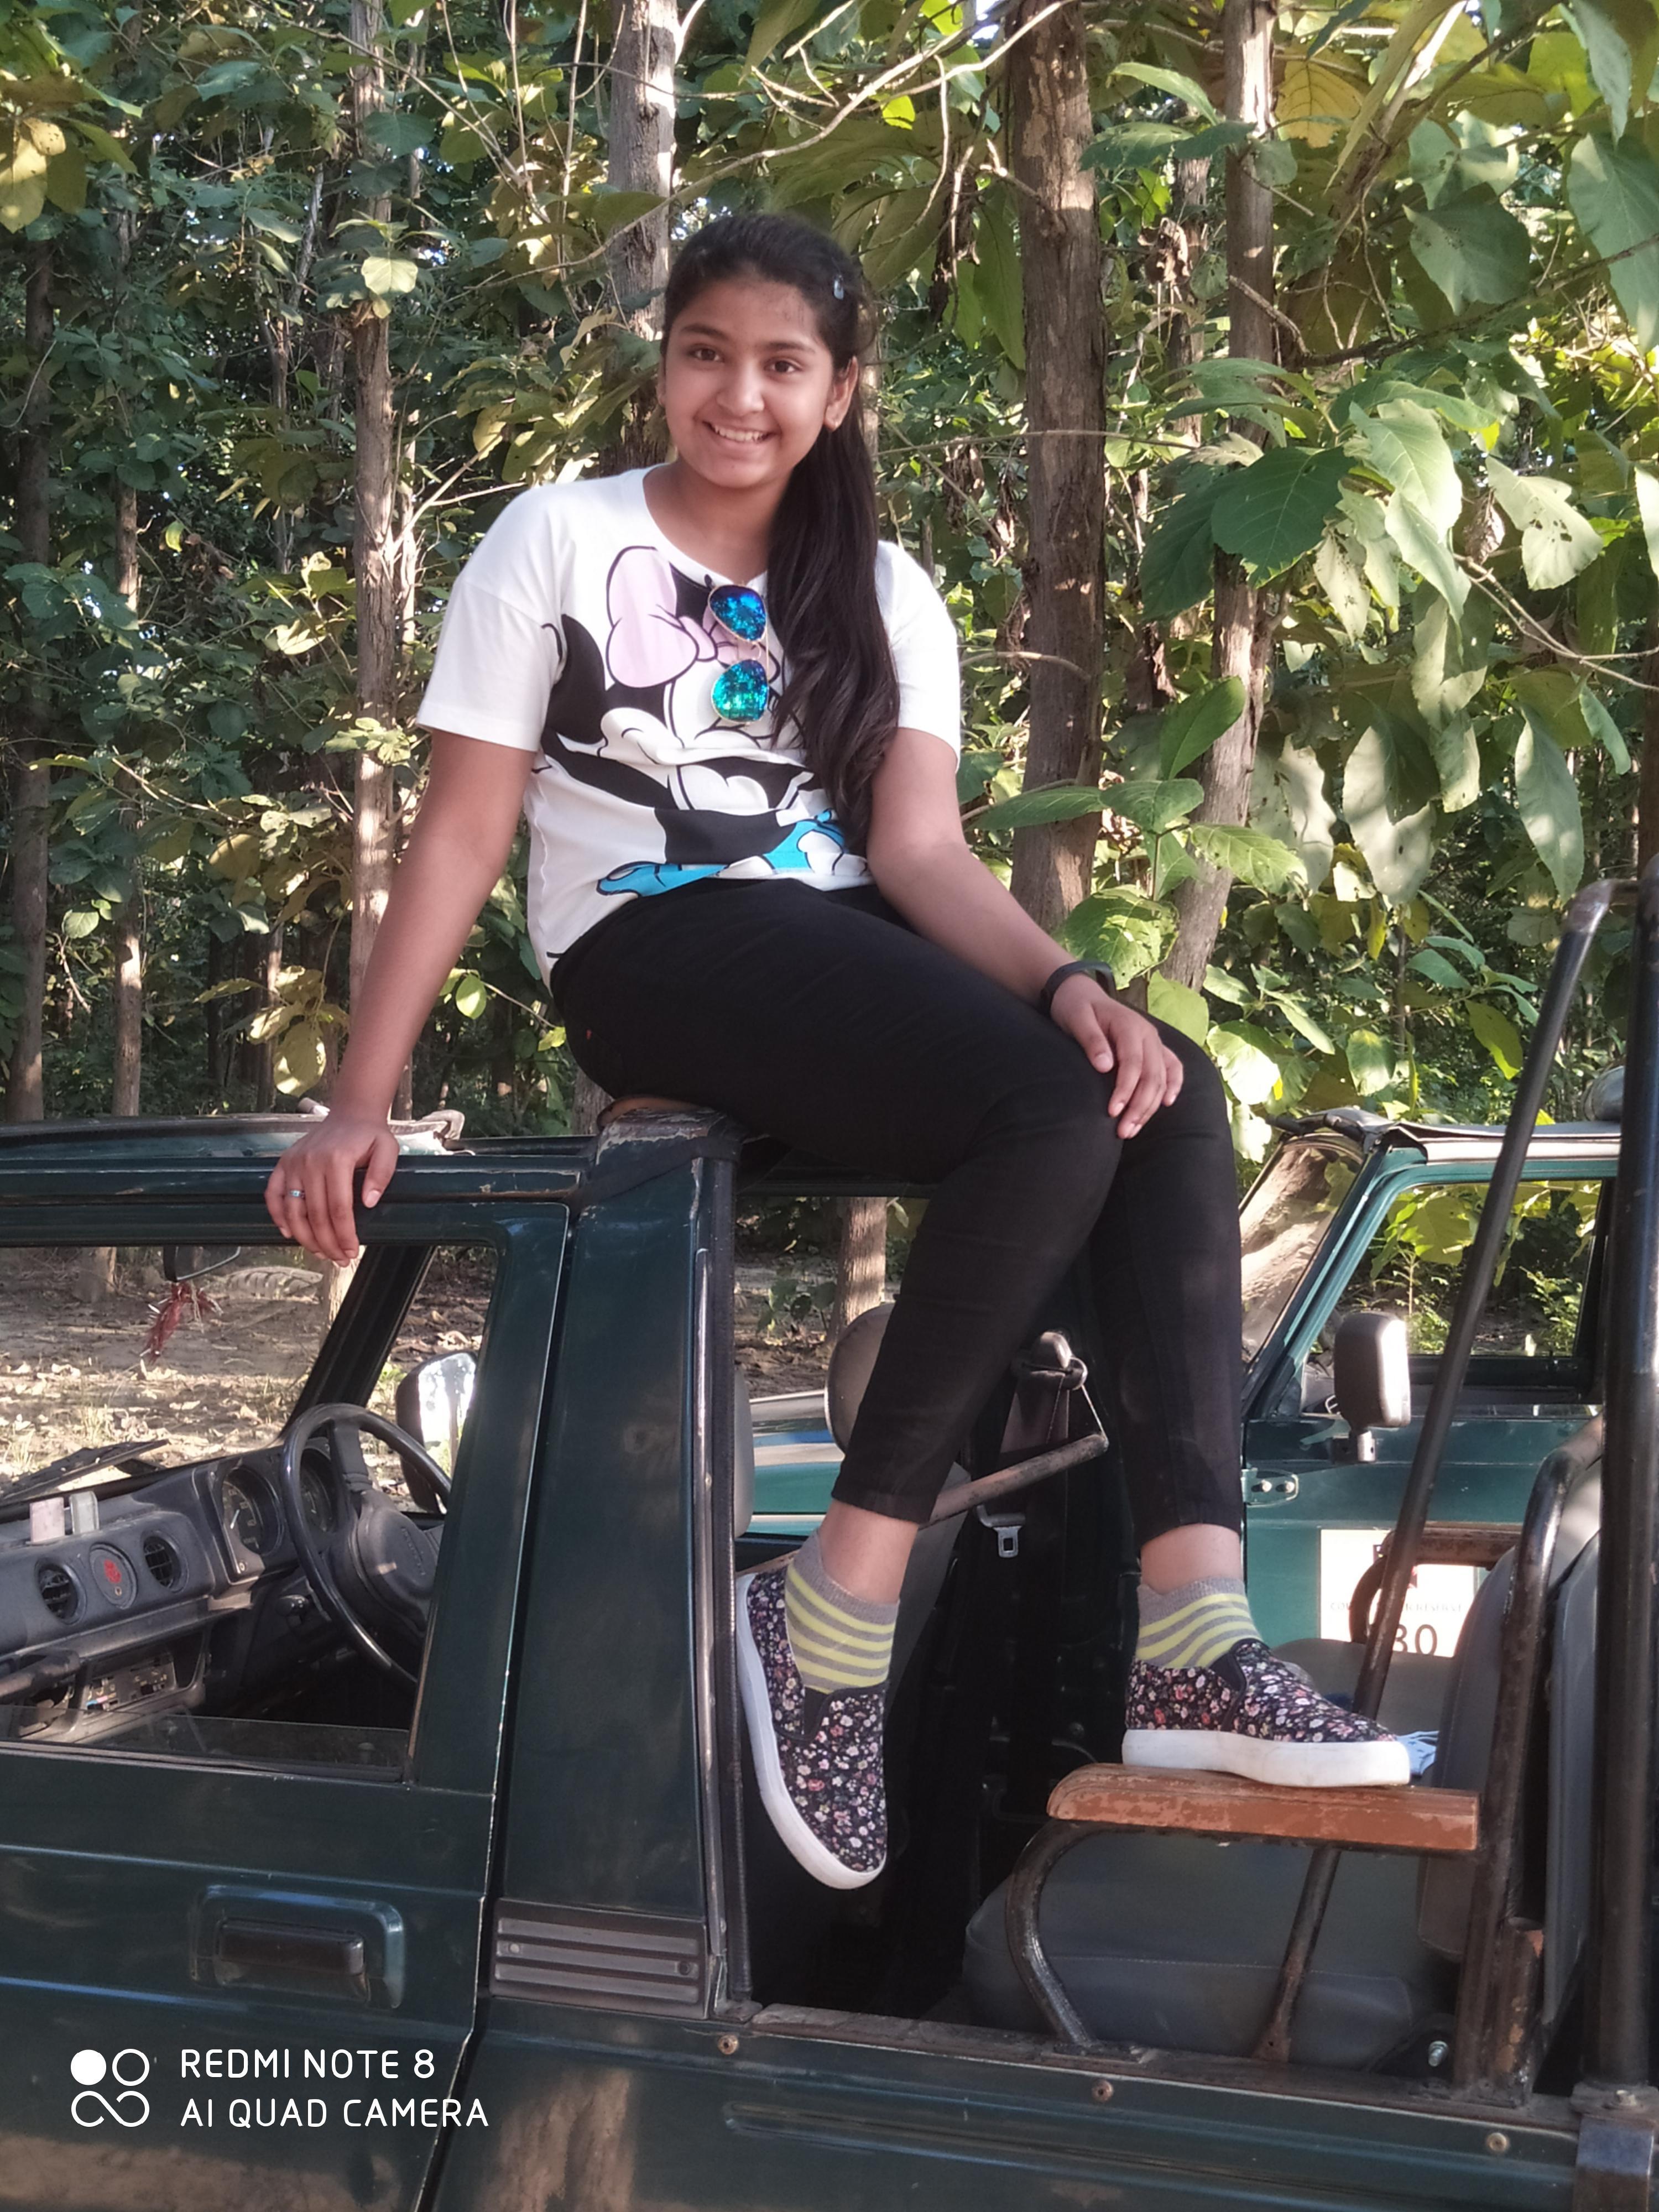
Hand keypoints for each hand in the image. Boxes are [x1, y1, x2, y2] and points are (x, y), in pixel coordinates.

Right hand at [263, 1112, 400, 1264]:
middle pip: (315, 1214)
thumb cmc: (370, 1135)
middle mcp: (310, 1162)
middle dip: (327, 1243)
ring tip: (320, 1253)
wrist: (350, 1114)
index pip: (339, 1209)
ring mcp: (294, 1163)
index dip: (344, 1235)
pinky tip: (288, 1232)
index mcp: (337, 1160)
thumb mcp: (387, 1150)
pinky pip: (273, 1193)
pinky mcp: (284, 1163)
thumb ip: (381, 1175)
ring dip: (304, 1237)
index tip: (352, 1252)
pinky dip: (277, 1214)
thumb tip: (369, 1203)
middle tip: (339, 1260)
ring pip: (293, 1210)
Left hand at [1047, 975, 1184, 1138]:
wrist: (1082, 993)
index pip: (1133, 1063)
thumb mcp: (1076, 1018)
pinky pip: (1172, 1067)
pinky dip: (1173, 1085)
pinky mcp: (1154, 1048)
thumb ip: (1091, 1040)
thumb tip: (1104, 1067)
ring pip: (1162, 1078)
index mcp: (1129, 1026)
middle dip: (1139, 1107)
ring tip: (1132, 1129)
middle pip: (1152, 1076)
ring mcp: (1154, 1041)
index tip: (1112, 1112)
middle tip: (1122, 1132)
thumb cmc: (1076, 1007)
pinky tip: (1167, 1104)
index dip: (1125, 1090)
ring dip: (1151, 1106)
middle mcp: (1148, 1034)